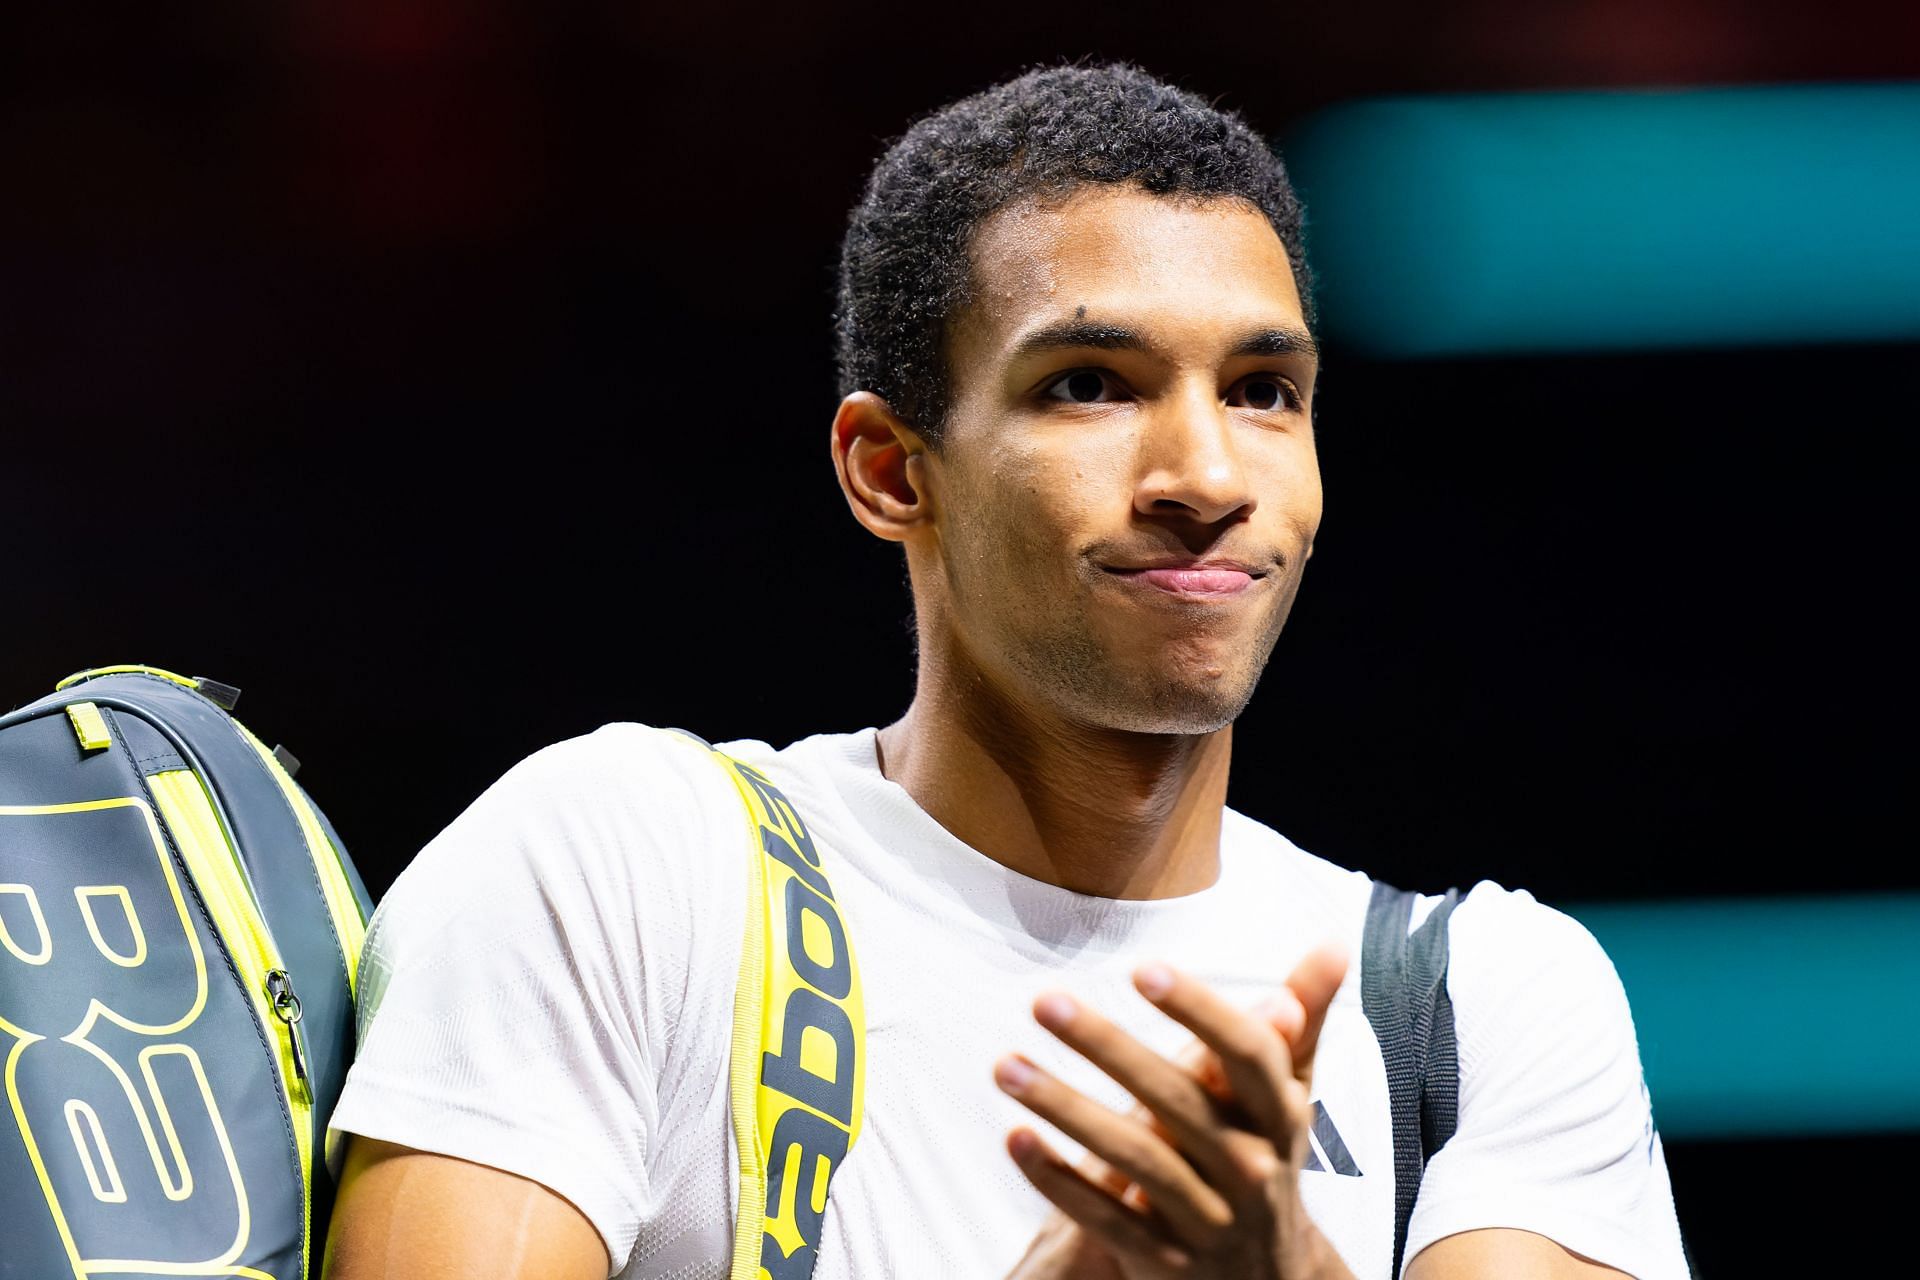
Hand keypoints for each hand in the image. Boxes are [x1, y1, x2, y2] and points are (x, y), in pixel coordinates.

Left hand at [997, 944, 1354, 1279]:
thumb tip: (1335, 944)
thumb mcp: (1288, 1097)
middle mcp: (1250, 1169)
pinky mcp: (1164, 1261)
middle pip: (1176, 1102)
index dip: (1199, 1009)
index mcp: (1280, 1117)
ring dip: (1065, 1108)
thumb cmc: (1267, 1160)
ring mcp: (1207, 1220)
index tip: (1143, 969)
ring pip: (1134, 1158)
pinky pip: (1105, 1217)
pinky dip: (1058, 1179)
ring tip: (1006, 1065)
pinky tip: (1014, 1137)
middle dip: (1108, 1047)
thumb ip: (1302, 1022)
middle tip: (1044, 1000)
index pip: (1247, 1055)